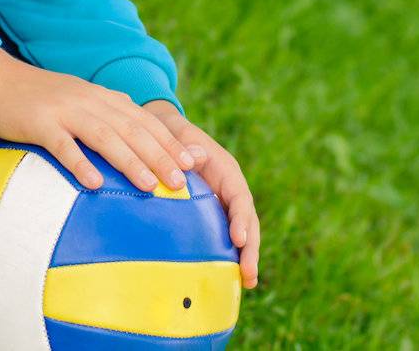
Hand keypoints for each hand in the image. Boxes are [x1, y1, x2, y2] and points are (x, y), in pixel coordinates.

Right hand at [0, 49, 196, 194]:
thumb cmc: (39, 101)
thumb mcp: (79, 104)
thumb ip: (106, 120)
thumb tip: (137, 148)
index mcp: (103, 98)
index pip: (144, 121)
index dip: (169, 142)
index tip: (193, 164)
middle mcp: (90, 101)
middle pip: (132, 130)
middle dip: (160, 156)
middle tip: (182, 182)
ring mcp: (65, 111)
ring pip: (105, 137)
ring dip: (130, 162)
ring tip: (150, 186)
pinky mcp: (40, 123)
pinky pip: (63, 145)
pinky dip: (80, 163)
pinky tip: (94, 184)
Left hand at [144, 99, 259, 289]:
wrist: (167, 137)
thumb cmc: (173, 138)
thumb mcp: (180, 138)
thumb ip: (188, 147)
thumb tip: (195, 157)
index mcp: (227, 172)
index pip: (240, 198)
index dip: (241, 219)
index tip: (239, 239)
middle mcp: (231, 189)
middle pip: (248, 221)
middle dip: (250, 248)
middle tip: (249, 275)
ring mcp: (224, 203)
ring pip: (242, 231)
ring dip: (246, 256)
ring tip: (248, 282)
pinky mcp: (215, 214)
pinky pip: (227, 234)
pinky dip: (231, 254)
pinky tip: (230, 277)